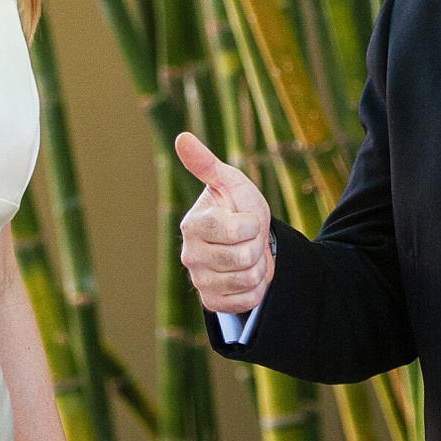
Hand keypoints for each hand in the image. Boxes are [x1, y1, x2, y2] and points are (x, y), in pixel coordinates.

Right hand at [175, 131, 273, 313]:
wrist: (249, 240)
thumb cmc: (237, 206)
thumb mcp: (230, 182)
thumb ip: (206, 163)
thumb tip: (181, 137)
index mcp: (192, 224)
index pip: (237, 230)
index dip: (252, 224)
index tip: (245, 218)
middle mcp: (189, 255)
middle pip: (244, 258)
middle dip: (257, 246)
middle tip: (248, 239)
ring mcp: (199, 280)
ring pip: (249, 279)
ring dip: (259, 267)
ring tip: (248, 255)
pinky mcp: (211, 302)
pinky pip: (249, 299)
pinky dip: (257, 287)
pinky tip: (246, 275)